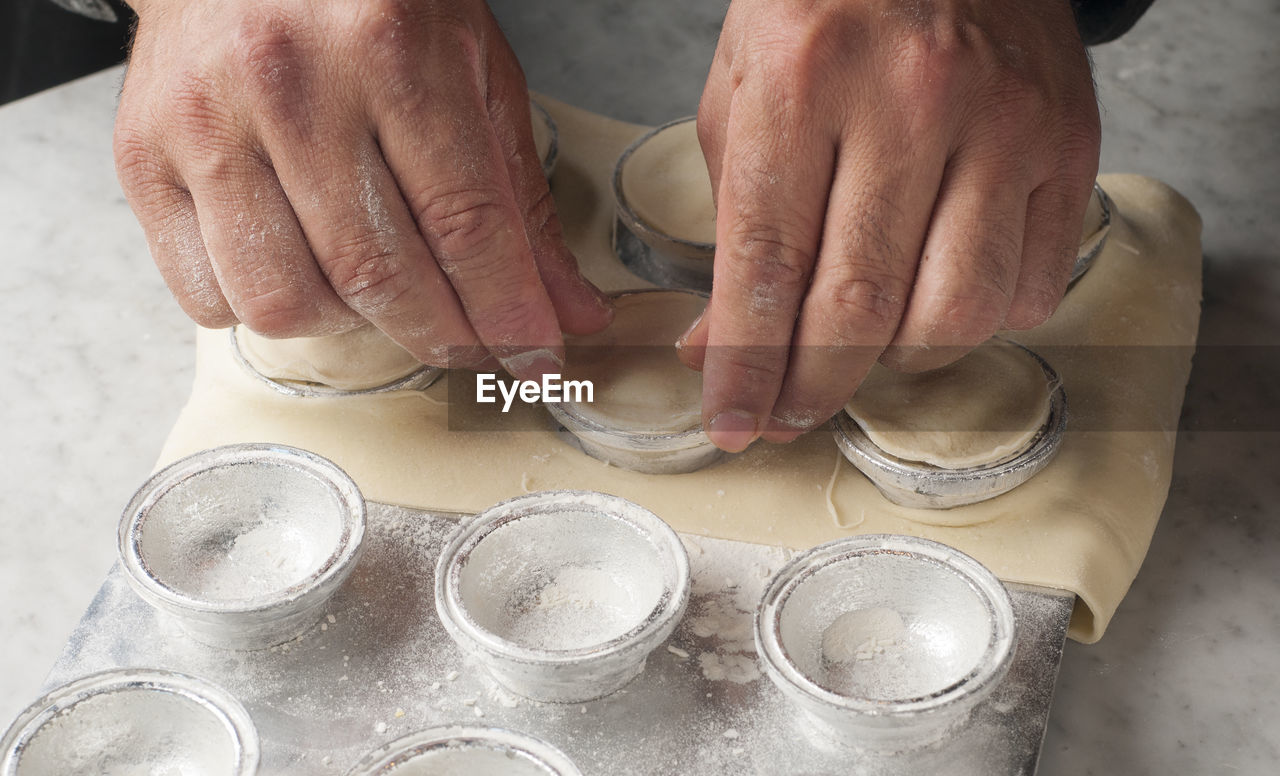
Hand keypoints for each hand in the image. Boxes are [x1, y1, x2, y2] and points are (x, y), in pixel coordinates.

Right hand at [115, 0, 611, 375]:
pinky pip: (204, 296)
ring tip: (376, 288)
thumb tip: (568, 311)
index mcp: (390, 51)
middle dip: (443, 336)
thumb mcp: (472, 73)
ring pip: (283, 302)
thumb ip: (519, 199)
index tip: (534, 358)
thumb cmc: (369, 3)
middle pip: (378, 277)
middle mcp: (289, 87)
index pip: (466, 224)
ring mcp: (205, 125)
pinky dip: (262, 309)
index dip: (508, 312)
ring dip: (348, 325)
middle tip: (472, 344)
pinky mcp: (142, 157)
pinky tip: (298, 267)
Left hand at [679, 0, 1099, 450]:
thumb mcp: (743, 93)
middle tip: (786, 416)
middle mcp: (909, 100)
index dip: (746, 365)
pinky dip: (978, 322)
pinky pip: (1028, 286)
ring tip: (859, 354)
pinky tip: (934, 295)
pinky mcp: (1067, 141)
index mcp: (805, 79)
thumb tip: (718, 347)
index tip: (732, 424)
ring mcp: (1001, 122)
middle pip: (859, 306)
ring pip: (953, 313)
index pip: (768, 262)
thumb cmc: (824, 9)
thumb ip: (731, 222)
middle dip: (812, 388)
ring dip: (895, 365)